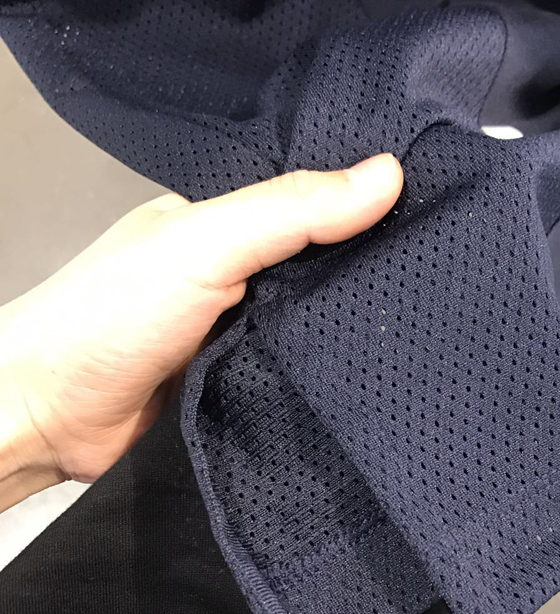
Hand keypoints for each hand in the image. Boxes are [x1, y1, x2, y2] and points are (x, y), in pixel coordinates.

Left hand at [0, 154, 402, 510]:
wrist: (49, 418)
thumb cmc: (111, 318)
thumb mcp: (205, 245)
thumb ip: (290, 213)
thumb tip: (387, 175)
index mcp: (221, 224)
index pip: (308, 204)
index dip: (364, 204)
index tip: (429, 211)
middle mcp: (231, 273)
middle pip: (316, 265)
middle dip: (366, 269)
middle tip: (436, 273)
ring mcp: (235, 330)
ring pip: (309, 321)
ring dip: (347, 326)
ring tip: (422, 322)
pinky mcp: (239, 381)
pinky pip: (294, 368)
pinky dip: (323, 370)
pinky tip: (369, 370)